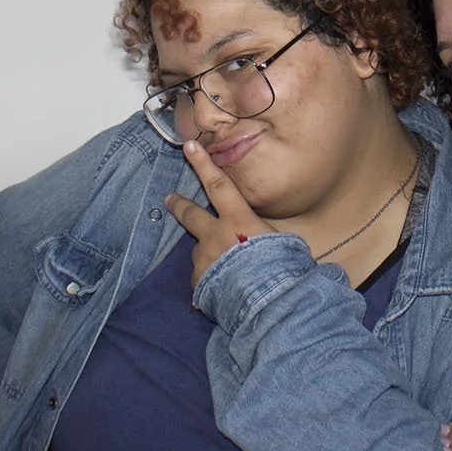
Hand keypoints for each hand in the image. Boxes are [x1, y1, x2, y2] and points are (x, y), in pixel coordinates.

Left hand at [163, 140, 276, 283]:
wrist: (265, 303)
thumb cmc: (281, 270)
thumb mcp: (283, 244)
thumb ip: (266, 235)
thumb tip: (264, 237)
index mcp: (239, 221)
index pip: (219, 186)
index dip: (203, 165)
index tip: (189, 147)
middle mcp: (215, 236)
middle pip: (191, 214)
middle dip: (179, 205)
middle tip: (168, 198)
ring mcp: (204, 259)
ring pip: (200, 252)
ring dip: (209, 257)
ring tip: (228, 273)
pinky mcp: (198, 282)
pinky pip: (202, 279)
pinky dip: (210, 281)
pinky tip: (224, 291)